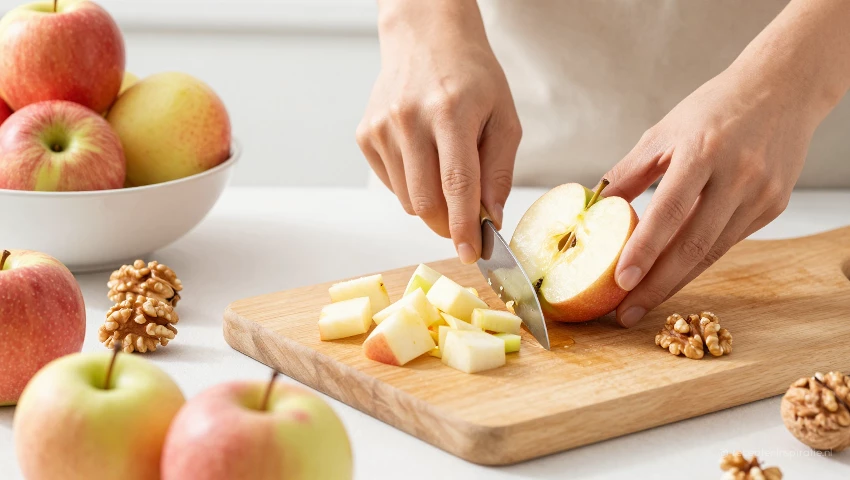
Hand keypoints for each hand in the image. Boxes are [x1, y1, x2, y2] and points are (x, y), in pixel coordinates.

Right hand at [357, 0, 520, 263]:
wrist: (425, 37)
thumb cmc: (472, 76)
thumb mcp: (504, 116)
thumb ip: (500, 169)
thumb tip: (491, 217)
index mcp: (450, 112)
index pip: (456, 184)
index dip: (464, 226)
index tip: (470, 254)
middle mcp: (410, 119)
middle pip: (426, 202)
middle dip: (449, 224)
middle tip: (466, 222)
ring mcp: (382, 128)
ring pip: (407, 200)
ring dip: (432, 204)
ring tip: (446, 171)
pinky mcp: (366, 135)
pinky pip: (392, 185)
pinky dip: (412, 185)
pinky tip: (424, 157)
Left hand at [604, 67, 821, 326]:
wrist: (783, 89)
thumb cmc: (714, 109)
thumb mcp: (663, 133)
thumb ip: (628, 174)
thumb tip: (593, 212)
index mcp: (703, 152)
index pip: (669, 212)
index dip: (644, 251)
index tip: (619, 282)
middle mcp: (737, 175)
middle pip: (693, 245)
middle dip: (656, 286)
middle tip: (625, 314)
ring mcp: (760, 194)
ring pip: (712, 252)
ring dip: (674, 283)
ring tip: (641, 305)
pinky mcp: (773, 207)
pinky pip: (727, 243)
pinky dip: (697, 262)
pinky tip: (672, 277)